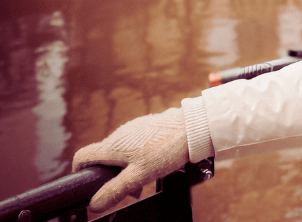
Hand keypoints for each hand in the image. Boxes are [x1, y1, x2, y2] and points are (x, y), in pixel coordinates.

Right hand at [72, 106, 188, 212]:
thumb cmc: (167, 148)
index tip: (87, 184)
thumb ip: (116, 190)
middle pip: (104, 158)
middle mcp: (119, 135)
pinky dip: (138, 159)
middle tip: (129, 191)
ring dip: (126, 170)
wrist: (194, 127)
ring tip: (144, 182)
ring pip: (121, 153)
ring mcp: (134, 129)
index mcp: (112, 146)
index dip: (79, 171)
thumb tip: (94, 204)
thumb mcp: (139, 175)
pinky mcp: (147, 127)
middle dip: (111, 177)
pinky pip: (135, 146)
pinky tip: (154, 165)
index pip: (82, 156)